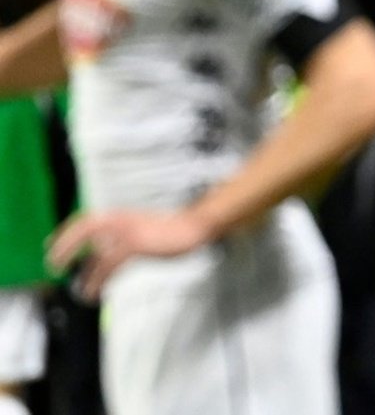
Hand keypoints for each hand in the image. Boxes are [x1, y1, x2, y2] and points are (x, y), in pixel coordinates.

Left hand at [46, 209, 211, 301]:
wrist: (192, 226)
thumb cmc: (169, 230)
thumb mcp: (139, 229)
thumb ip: (119, 237)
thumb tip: (99, 254)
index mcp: (119, 215)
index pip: (85, 220)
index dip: (66, 232)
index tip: (51, 245)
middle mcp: (119, 220)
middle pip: (83, 230)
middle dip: (65, 247)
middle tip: (53, 265)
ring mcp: (127, 232)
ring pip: (96, 253)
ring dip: (85, 273)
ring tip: (80, 291)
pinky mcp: (135, 246)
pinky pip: (109, 265)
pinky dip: (98, 280)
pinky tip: (95, 291)